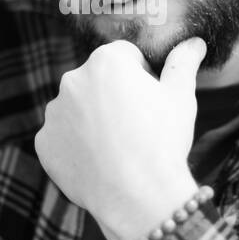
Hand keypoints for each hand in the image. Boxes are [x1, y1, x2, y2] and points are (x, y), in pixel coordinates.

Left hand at [34, 36, 206, 239]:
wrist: (138, 197)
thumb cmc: (162, 142)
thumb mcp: (181, 98)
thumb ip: (183, 63)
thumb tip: (194, 42)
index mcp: (106, 60)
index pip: (125, 57)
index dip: (143, 78)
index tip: (150, 103)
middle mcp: (72, 80)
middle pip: (98, 81)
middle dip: (113, 96)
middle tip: (136, 128)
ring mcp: (54, 113)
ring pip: (77, 109)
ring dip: (92, 121)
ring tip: (117, 148)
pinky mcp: (44, 143)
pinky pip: (62, 138)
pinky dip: (76, 146)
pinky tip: (98, 162)